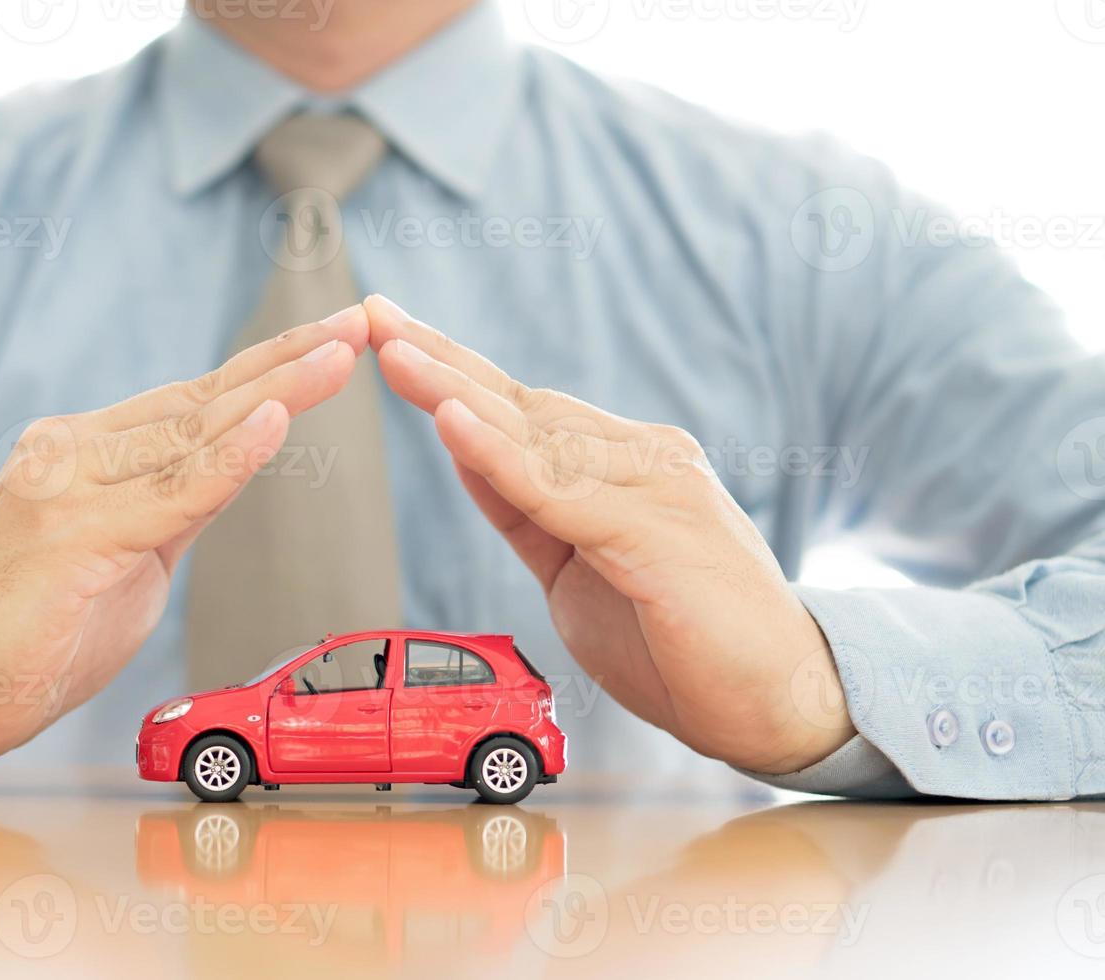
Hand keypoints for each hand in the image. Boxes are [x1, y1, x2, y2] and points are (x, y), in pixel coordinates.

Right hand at [0, 307, 368, 767]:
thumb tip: (236, 461)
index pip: (196, 399)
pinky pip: (167, 493)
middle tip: (359, 322)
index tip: (334, 338)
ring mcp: (64, 485)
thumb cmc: (35, 628)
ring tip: (339, 353)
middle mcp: (73, 449)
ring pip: (191, 431)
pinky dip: (226, 458)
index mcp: (87, 449)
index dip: (269, 368)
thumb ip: (176, 504)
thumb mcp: (128, 554)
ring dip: (275, 390)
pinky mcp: (67, 534)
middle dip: (288, 360)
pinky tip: (274, 420)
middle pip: (202, 399)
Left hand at [364, 295, 853, 773]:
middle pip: (522, 403)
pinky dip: (500, 458)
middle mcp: (643, 458)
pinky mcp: (658, 536)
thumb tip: (468, 450)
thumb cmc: (682, 641)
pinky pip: (561, 492)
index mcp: (624, 464)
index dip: (452, 371)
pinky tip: (451, 424)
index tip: (391, 333)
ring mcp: (656, 489)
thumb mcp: (576, 567)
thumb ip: (529, 509)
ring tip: (394, 353)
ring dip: (457, 393)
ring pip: (535, 436)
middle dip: (440, 359)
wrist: (779, 703)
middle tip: (372, 314)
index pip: (522, 408)